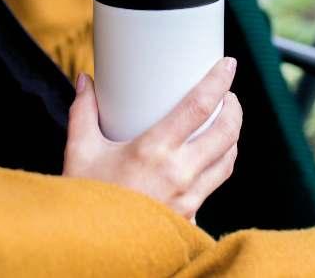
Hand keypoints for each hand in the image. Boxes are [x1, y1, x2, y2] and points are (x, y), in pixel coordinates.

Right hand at [62, 57, 241, 220]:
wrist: (96, 250)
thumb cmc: (88, 198)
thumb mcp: (80, 151)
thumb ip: (82, 111)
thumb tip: (85, 80)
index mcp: (154, 150)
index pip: (199, 107)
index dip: (218, 81)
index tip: (228, 64)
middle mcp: (179, 173)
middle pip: (225, 133)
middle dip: (234, 108)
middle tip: (229, 93)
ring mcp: (188, 198)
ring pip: (227, 160)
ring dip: (233, 136)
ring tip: (225, 119)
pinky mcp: (190, 215)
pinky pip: (215, 183)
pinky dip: (221, 163)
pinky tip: (211, 156)